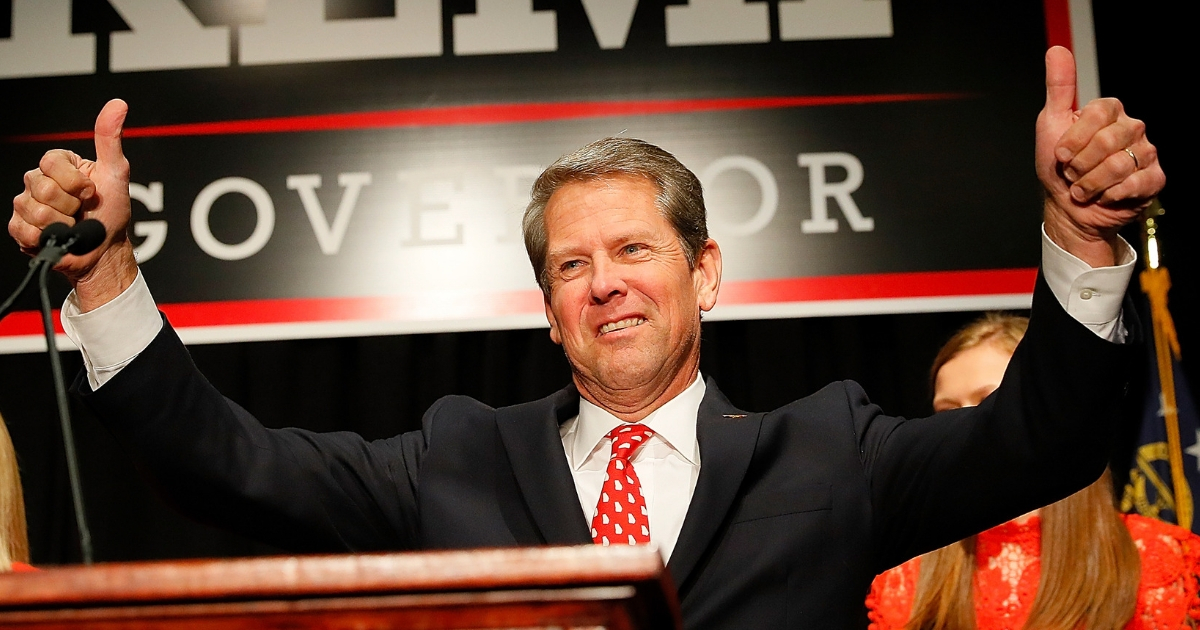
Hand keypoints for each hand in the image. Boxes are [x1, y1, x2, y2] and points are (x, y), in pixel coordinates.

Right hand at [9, 99, 137, 310]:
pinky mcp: (19, 228)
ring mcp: (26, 203)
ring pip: (34, 210)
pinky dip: (47, 238)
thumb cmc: (111, 212)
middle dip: (71, 205)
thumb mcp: (116, 173)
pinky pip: (24, 229)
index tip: (91, 192)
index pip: (51, 162)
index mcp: (58, 165)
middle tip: (82, 210)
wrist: (104, 250)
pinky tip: (58, 237)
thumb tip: (118, 104)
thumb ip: (110, 139)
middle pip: (43, 188)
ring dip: (61, 223)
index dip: (76, 182)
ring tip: (72, 225)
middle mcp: (38, 180)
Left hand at [1036, 47, 1164, 267]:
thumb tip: (1057, 49)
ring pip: (1118, 165)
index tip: (1060, 154)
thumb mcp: (1050, 124)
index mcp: (1109, 111)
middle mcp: (1132, 127)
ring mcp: (1146, 152)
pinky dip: (1109, 195)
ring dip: (1090, 183)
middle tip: (1072, 173)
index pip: (1097, 114)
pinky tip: (1104, 195)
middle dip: (1079, 165)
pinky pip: (1133, 184)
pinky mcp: (1153, 178)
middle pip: (1107, 141)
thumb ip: (1058, 88)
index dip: (1073, 140)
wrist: (1069, 207)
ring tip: (1084, 186)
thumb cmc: (1059, 167)